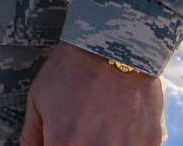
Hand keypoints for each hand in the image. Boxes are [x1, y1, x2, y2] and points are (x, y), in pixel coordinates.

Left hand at [20, 41, 162, 145]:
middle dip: (77, 145)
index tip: (59, 139)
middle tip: (81, 128)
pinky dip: (126, 142)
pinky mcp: (150, 143)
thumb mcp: (38, 99)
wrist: (113, 47)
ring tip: (100, 123)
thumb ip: (32, 136)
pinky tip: (120, 124)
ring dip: (103, 143)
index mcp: (64, 143)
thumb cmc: (70, 70)